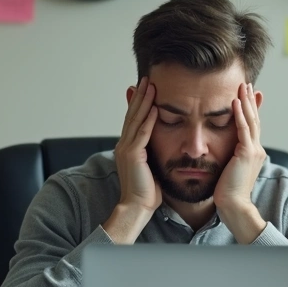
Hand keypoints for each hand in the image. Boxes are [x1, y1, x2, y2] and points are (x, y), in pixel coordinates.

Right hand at [114, 77, 161, 213]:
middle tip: (146, 78)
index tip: (146, 88)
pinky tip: (154, 107)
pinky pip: (142, 133)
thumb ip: (152, 153)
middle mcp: (124, 145)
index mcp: (128, 147)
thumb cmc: (147, 192)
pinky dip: (148, 119)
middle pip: (133, 115)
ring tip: (150, 85)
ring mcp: (126, 149)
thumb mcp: (150, 167)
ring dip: (143, 101)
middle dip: (140, 96)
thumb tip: (163, 145)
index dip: (139, 103)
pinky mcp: (133, 155)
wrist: (136, 207)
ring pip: (136, 120)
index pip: (134, 120)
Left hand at [214, 82, 267, 211]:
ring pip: (251, 120)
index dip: (250, 109)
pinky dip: (240, 114)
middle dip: (250, 100)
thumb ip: (230, 157)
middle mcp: (257, 149)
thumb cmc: (227, 192)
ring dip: (246, 102)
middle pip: (254, 119)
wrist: (234, 206)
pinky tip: (235, 102)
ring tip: (242, 86)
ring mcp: (254, 151)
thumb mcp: (229, 170)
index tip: (246, 95)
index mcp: (253, 153)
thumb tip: (224, 152)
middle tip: (246, 83)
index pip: (251, 126)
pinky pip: (243, 129)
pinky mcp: (247, 153)